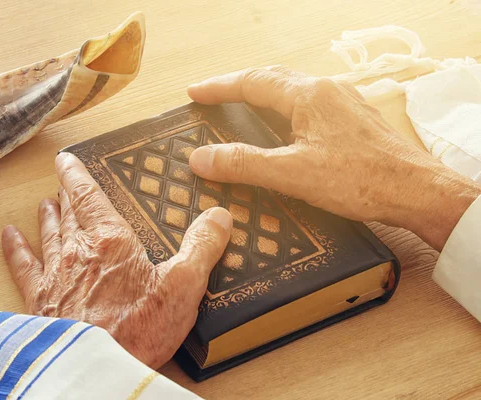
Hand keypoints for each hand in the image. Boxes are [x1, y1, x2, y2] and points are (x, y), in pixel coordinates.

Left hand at [1, 153, 232, 367]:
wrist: (96, 368)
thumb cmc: (139, 330)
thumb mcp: (184, 286)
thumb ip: (202, 247)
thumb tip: (219, 217)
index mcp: (111, 240)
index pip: (88, 196)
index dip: (76, 175)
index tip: (66, 159)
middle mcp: (77, 251)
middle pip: (68, 213)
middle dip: (66, 195)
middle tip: (62, 182)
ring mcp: (55, 275)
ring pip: (48, 234)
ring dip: (47, 217)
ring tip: (44, 203)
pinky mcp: (39, 301)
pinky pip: (23, 265)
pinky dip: (15, 248)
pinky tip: (9, 235)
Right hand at [187, 67, 480, 249]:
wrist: (417, 191)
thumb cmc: (361, 180)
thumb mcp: (292, 174)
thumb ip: (243, 164)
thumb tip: (201, 157)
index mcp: (308, 96)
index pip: (253, 82)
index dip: (220, 87)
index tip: (195, 92)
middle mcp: (326, 91)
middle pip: (272, 80)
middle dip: (238, 86)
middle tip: (212, 96)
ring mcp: (342, 104)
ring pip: (292, 92)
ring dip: (262, 97)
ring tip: (240, 107)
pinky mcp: (352, 122)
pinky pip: (308, 107)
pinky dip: (283, 111)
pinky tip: (283, 128)